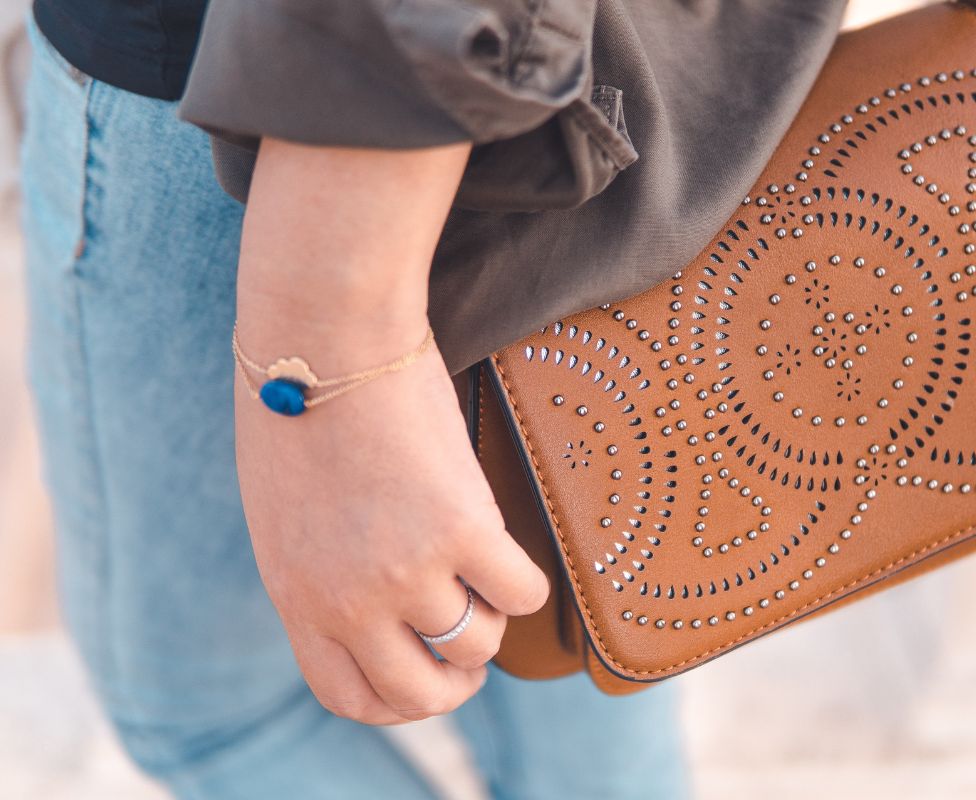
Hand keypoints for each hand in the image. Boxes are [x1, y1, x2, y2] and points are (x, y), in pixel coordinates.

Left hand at [232, 138, 548, 723]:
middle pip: (419, 692)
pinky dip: (525, 581)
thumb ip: (322, 576)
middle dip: (456, 681)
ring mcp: (406, 572)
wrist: (324, 336)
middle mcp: (348, 601)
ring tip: (484, 573)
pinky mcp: (462, 531)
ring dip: (490, 618)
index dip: (397, 700)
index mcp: (297, 596)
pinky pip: (521, 594)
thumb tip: (374, 609)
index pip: (349, 695)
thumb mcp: (286, 517)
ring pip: (476, 643)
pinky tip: (508, 545)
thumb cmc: (299, 406)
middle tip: (474, 645)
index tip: (425, 674)